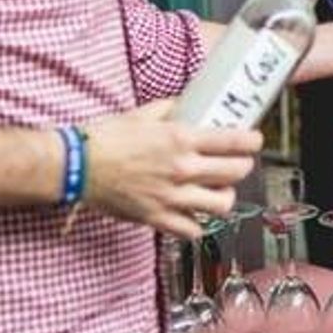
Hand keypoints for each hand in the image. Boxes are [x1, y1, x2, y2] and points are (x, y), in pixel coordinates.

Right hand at [82, 98, 262, 238]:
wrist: (77, 165)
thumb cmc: (106, 137)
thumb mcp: (142, 113)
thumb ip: (170, 108)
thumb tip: (187, 103)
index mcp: (181, 139)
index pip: (233, 142)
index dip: (252, 142)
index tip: (255, 141)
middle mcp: (182, 168)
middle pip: (236, 173)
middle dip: (243, 167)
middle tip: (238, 164)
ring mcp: (171, 196)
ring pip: (222, 205)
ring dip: (225, 197)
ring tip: (218, 191)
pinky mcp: (157, 217)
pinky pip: (192, 230)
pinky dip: (197, 224)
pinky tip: (192, 213)